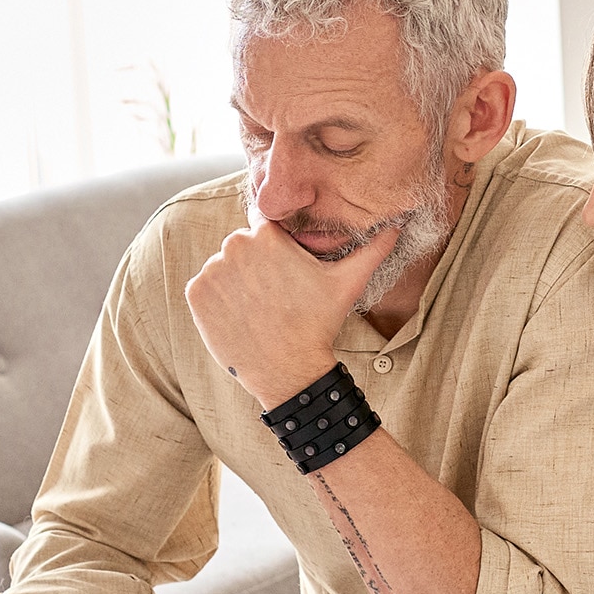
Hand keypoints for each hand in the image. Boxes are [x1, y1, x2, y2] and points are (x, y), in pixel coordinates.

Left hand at [186, 220, 398, 407]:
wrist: (288, 370)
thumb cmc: (318, 324)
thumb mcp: (348, 282)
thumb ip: (371, 248)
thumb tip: (398, 224)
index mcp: (267, 235)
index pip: (264, 226)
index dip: (275, 248)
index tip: (283, 272)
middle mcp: (234, 246)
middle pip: (242, 247)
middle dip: (255, 266)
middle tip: (275, 296)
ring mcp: (212, 270)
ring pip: (223, 267)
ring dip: (236, 283)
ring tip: (259, 309)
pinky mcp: (196, 294)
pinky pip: (205, 288)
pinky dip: (217, 301)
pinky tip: (240, 317)